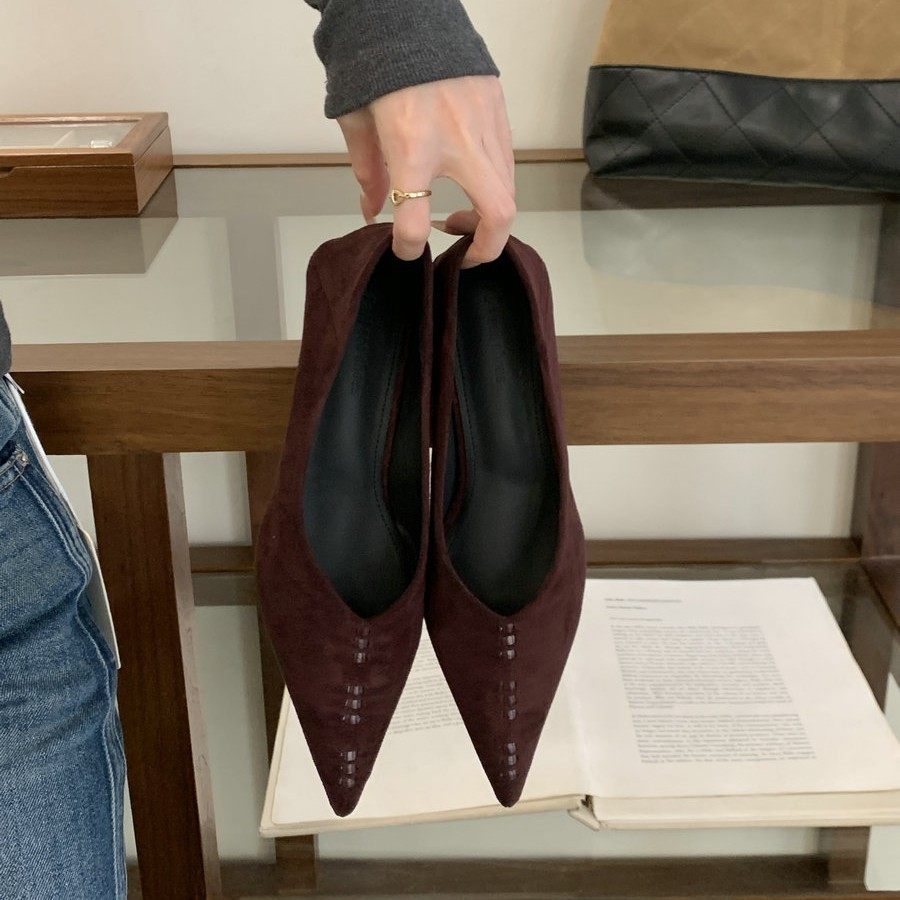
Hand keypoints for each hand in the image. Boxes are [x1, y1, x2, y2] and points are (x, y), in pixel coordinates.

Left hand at [338, 75, 515, 266]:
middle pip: (497, 214)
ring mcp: (484, 124)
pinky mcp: (498, 110)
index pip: (415, 220)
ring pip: (508, 191)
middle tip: (464, 254)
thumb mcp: (357, 120)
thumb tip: (372, 209)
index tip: (405, 251)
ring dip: (489, 216)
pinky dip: (494, 185)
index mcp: (411, 145)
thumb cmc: (378, 63)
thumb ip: (367, 171)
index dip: (408, 247)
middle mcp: (457, 139)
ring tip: (461, 216)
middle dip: (485, 247)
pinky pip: (507, 163)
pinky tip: (471, 182)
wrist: (405, 8)